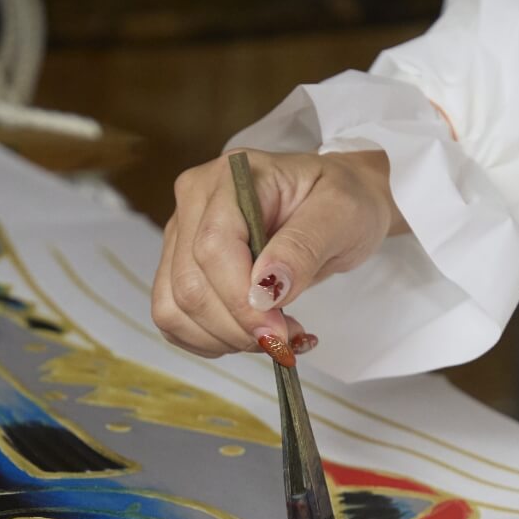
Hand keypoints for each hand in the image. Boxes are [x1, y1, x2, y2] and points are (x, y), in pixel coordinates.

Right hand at [150, 148, 406, 357]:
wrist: (337, 206)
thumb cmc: (343, 202)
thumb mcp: (341, 216)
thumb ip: (302, 249)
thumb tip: (265, 290)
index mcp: (229, 178)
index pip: (213, 247)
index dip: (240, 300)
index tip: (279, 332)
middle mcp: (195, 202)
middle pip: (189, 285)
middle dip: (237, 327)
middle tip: (285, 339)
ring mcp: (181, 236)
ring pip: (175, 309)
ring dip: (224, 339)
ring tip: (273, 334)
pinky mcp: (179, 267)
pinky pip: (176, 321)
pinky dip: (212, 341)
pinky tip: (250, 333)